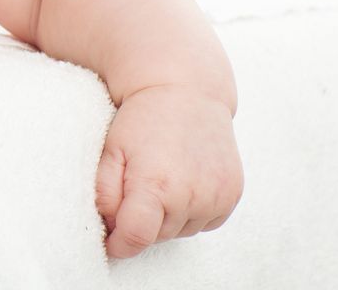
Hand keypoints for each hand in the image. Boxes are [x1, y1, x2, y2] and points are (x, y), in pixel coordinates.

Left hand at [95, 84, 242, 257]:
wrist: (186, 91)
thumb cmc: (141, 121)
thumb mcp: (111, 151)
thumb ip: (104, 194)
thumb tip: (108, 227)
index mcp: (157, 185)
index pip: (136, 237)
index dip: (119, 245)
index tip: (109, 243)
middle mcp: (193, 195)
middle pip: (158, 236)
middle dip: (140, 224)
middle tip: (131, 192)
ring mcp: (217, 197)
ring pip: (182, 231)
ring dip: (166, 219)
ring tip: (158, 181)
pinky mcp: (232, 195)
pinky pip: (205, 222)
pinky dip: (190, 212)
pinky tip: (181, 184)